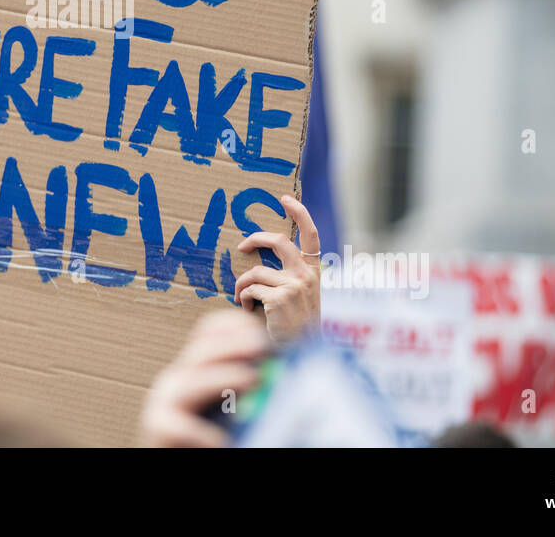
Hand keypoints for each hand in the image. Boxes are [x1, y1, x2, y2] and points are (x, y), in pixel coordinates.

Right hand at [138, 308, 268, 446]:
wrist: (187, 455)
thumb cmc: (221, 434)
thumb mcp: (235, 403)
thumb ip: (255, 387)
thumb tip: (285, 374)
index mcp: (199, 365)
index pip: (212, 330)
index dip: (238, 327)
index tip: (266, 337)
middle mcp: (180, 376)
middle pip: (204, 348)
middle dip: (235, 345)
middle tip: (263, 349)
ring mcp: (165, 400)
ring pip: (191, 382)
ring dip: (223, 378)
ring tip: (252, 380)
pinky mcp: (159, 427)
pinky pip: (178, 426)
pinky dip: (201, 432)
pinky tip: (223, 439)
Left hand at [233, 195, 320, 342]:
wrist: (302, 354)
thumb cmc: (298, 329)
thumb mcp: (303, 300)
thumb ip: (290, 279)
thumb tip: (260, 261)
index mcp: (313, 273)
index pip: (311, 236)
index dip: (300, 213)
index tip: (285, 199)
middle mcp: (306, 276)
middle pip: (279, 241)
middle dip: (256, 238)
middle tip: (241, 246)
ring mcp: (294, 285)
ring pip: (256, 272)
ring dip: (242, 284)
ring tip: (242, 298)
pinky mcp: (279, 297)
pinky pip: (250, 289)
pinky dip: (243, 298)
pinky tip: (246, 309)